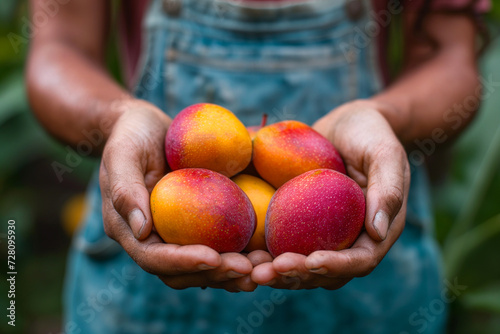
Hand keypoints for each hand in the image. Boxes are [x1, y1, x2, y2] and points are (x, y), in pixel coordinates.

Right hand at [99, 99, 255, 291]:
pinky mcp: (198, 224)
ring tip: (264, 266)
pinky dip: (241, 252)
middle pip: (183, 272)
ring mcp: (177, 234)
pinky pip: (219, 244)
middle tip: (248, 268)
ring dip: (233, 272)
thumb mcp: (122, 152)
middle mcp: (154, 239)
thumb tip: (142, 230)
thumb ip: (125, 189)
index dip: (182, 262)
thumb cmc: (132, 134)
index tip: (213, 258)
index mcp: (130, 230)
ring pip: (204, 267)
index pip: (154, 258)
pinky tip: (266, 250)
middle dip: (215, 273)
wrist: (147, 126)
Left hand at [251, 100, 409, 288]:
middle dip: (296, 275)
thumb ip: (387, 190)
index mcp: (376, 231)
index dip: (335, 265)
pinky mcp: (302, 224)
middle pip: (324, 272)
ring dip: (275, 272)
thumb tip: (377, 232)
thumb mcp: (385, 153)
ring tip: (249, 270)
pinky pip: (284, 243)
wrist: (348, 123)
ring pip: (301, 265)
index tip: (309, 260)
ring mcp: (323, 234)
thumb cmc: (371, 133)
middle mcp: (349, 239)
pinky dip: (265, 251)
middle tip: (265, 273)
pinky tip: (242, 250)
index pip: (359, 260)